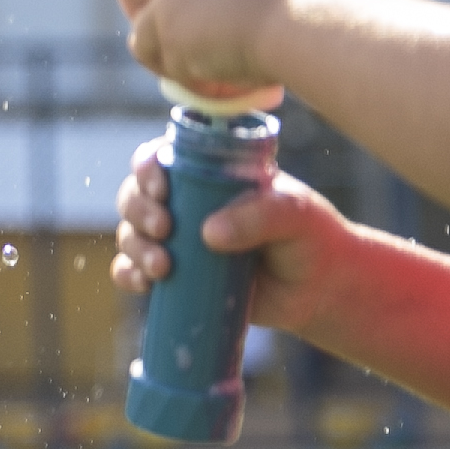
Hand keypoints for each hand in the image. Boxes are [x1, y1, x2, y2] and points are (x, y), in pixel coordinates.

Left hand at [110, 0, 308, 99]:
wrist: (311, 22)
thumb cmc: (314, 10)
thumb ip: (238, 2)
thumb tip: (235, 36)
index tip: (182, 19)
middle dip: (138, 17)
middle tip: (165, 48)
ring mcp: (168, 1)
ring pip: (143, 41)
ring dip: (173, 65)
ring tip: (218, 80)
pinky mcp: (169, 36)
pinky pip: (170, 73)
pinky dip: (194, 86)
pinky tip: (231, 88)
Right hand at [111, 152, 364, 340]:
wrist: (321, 290)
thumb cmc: (311, 237)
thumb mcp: (294, 214)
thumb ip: (259, 216)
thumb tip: (209, 234)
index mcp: (209, 174)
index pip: (161, 158)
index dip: (147, 168)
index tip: (160, 189)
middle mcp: (186, 203)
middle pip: (135, 194)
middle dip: (138, 210)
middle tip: (164, 229)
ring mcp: (179, 242)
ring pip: (131, 233)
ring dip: (134, 246)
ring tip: (162, 268)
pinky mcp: (178, 278)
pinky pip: (134, 272)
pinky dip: (128, 275)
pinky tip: (144, 285)